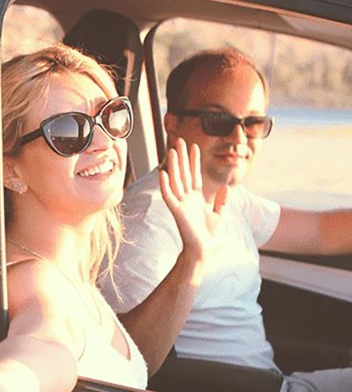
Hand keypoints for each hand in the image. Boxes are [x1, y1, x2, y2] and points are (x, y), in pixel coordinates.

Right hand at [159, 138, 226, 262]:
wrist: (204, 250)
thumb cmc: (210, 235)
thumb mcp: (220, 214)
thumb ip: (223, 200)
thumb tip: (227, 186)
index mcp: (197, 197)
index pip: (194, 174)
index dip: (194, 161)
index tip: (194, 146)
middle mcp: (187, 197)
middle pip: (183, 173)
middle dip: (182, 157)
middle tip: (179, 140)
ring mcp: (181, 203)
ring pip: (176, 180)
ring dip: (173, 165)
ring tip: (172, 150)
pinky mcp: (177, 211)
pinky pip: (169, 196)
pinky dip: (165, 185)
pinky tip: (163, 173)